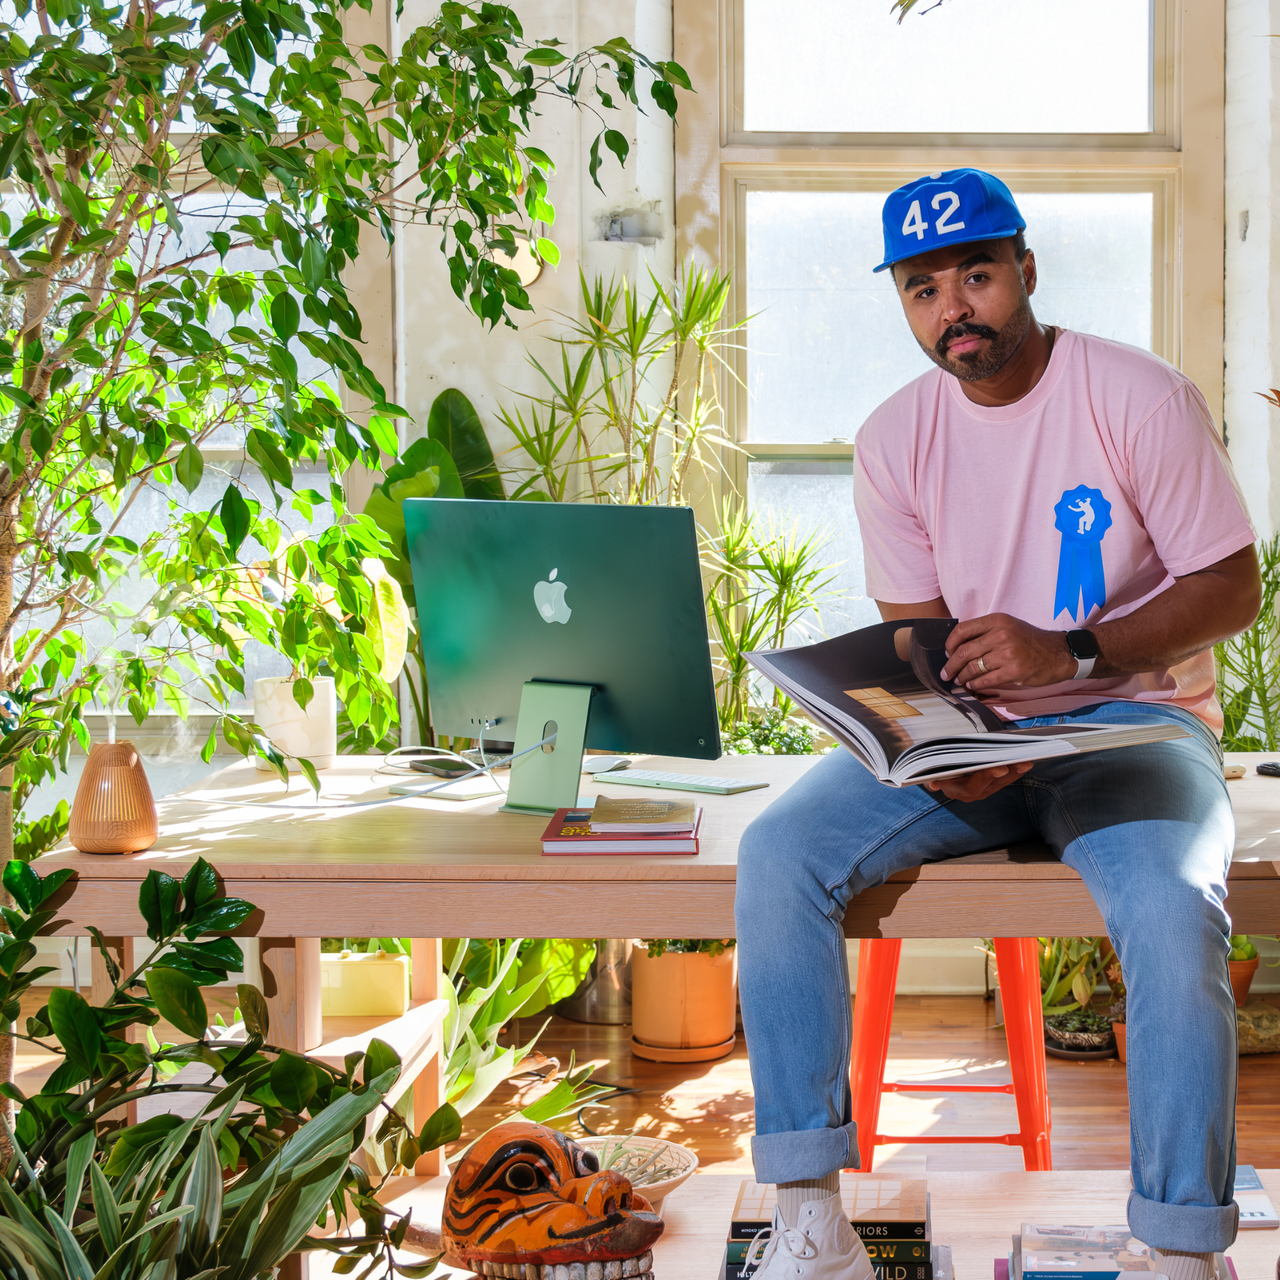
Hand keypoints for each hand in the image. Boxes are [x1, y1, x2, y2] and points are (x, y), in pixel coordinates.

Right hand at [924, 761, 1034, 801]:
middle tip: (1020, 762)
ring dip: (1015, 772)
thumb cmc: (934, 770)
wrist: (938, 775)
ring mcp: (983, 790)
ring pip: (1001, 782)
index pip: (974, 786)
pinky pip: (1005, 780)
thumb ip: (931, 780)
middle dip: (1007, 773)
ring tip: (1027, 760)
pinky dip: (1015, 772)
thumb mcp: (929, 774)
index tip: (1000, 768)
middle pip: (992, 784)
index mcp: (957, 791)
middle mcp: (972, 794)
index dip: (987, 777)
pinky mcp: (991, 786)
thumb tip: (933, 786)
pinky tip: (1025, 763)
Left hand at [940, 613, 1078, 690]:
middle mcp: (1001, 634)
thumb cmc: (1031, 641)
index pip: (962, 630)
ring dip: (962, 676)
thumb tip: (958, 647)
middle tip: (946, 673)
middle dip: (951, 665)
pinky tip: (972, 685)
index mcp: (997, 620)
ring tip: (959, 680)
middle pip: (964, 651)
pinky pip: (986, 679)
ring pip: (973, 667)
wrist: (1059, 653)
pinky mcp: (1014, 671)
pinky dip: (976, 684)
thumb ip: (986, 632)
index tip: (947, 653)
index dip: (950, 644)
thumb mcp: (1009, 627)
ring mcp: (1008, 653)